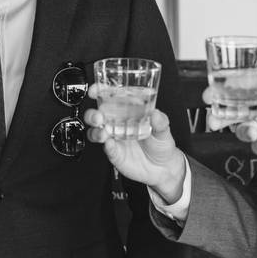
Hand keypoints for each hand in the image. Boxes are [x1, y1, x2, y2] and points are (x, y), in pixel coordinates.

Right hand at [84, 86, 186, 203]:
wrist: (163, 167)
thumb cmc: (160, 142)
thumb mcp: (164, 129)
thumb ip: (160, 121)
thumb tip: (156, 113)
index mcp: (127, 111)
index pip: (109, 98)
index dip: (100, 91)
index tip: (95, 90)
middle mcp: (117, 124)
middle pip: (96, 115)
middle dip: (93, 114)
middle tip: (98, 117)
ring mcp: (114, 139)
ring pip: (95, 132)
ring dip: (96, 132)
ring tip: (103, 133)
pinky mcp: (115, 153)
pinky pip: (107, 149)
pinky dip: (107, 147)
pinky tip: (111, 144)